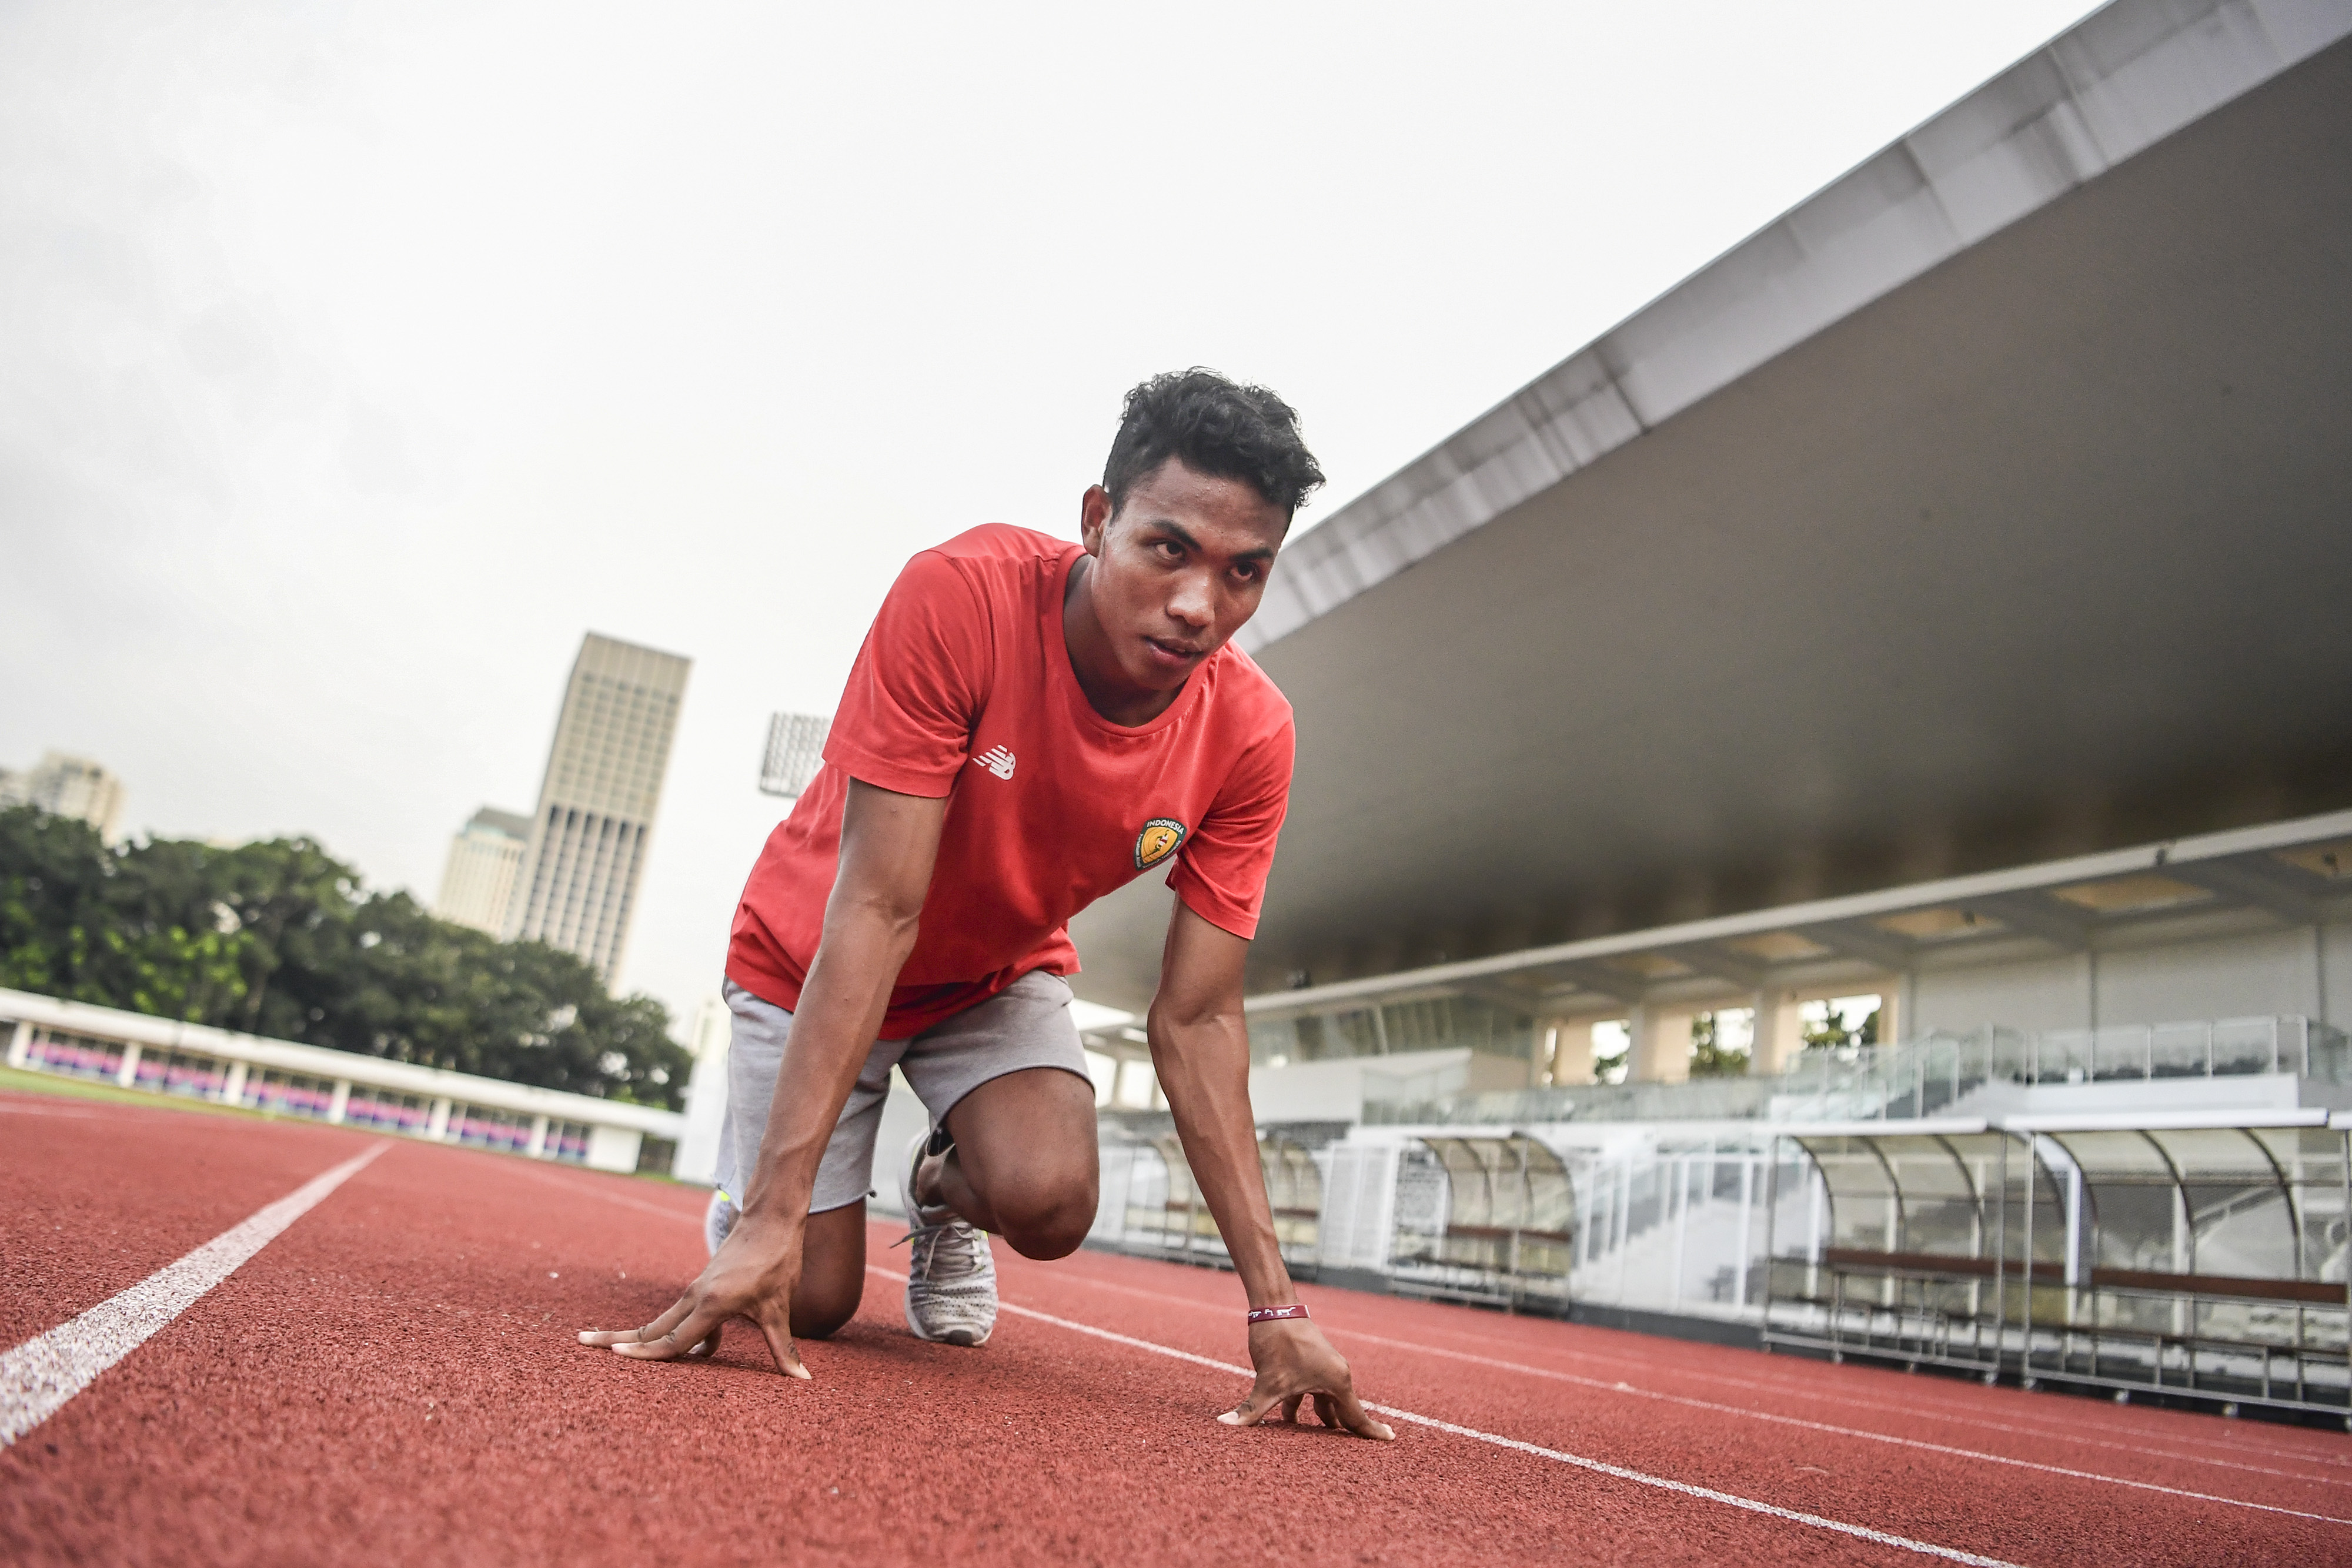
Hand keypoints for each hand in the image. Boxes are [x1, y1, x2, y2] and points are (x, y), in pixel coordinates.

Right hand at [576, 1207, 810, 1378]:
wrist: (773, 1217)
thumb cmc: (777, 1259)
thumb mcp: (780, 1307)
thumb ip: (785, 1348)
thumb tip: (803, 1379)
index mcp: (711, 1304)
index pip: (673, 1340)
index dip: (644, 1355)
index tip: (613, 1360)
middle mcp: (696, 1296)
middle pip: (652, 1327)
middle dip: (618, 1339)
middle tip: (581, 1343)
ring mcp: (698, 1290)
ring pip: (663, 1320)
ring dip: (638, 1335)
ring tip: (606, 1345)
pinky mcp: (705, 1286)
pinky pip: (683, 1315)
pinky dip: (675, 1332)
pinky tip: (700, 1351)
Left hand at [1218, 1317, 1394, 1439]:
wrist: (1274, 1305)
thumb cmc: (1279, 1341)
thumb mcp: (1268, 1382)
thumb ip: (1251, 1410)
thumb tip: (1225, 1425)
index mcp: (1336, 1381)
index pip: (1357, 1416)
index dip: (1372, 1432)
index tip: (1391, 1440)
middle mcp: (1335, 1375)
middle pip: (1342, 1413)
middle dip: (1340, 1435)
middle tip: (1349, 1459)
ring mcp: (1323, 1370)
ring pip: (1324, 1404)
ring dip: (1316, 1422)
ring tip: (1311, 1445)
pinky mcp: (1309, 1365)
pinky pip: (1311, 1394)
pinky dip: (1301, 1408)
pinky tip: (1286, 1421)